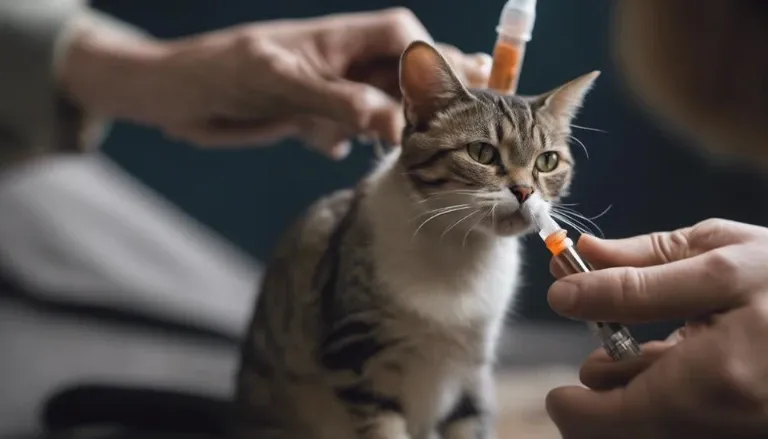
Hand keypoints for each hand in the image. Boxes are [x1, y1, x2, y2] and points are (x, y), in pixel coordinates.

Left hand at [59, 8, 490, 157]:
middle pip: (400, 73)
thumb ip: (337, 99)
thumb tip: (392, 119)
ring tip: (414, 148)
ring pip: (378, 105)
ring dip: (390, 125)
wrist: (173, 96)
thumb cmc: (219, 72)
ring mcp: (328, 89)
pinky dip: (347, 140)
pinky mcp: (312, 116)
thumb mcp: (278, 81)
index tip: (453, 95)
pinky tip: (330, 149)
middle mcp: (341, 62)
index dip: (432, 60)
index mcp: (339, 37)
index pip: (402, 37)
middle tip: (465, 123)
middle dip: (428, 95)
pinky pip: (346, 128)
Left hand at [544, 219, 767, 437]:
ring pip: (648, 427)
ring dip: (636, 394)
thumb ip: (640, 270)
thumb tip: (570, 275)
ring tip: (669, 346)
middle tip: (618, 342)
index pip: (595, 422)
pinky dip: (666, 400)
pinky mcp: (735, 428)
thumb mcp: (723, 258)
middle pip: (617, 433)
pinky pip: (678, 424)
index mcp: (708, 383)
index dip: (568, 403)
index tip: (574, 375)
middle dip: (606, 385)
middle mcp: (715, 424)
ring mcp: (727, 430)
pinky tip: (692, 363)